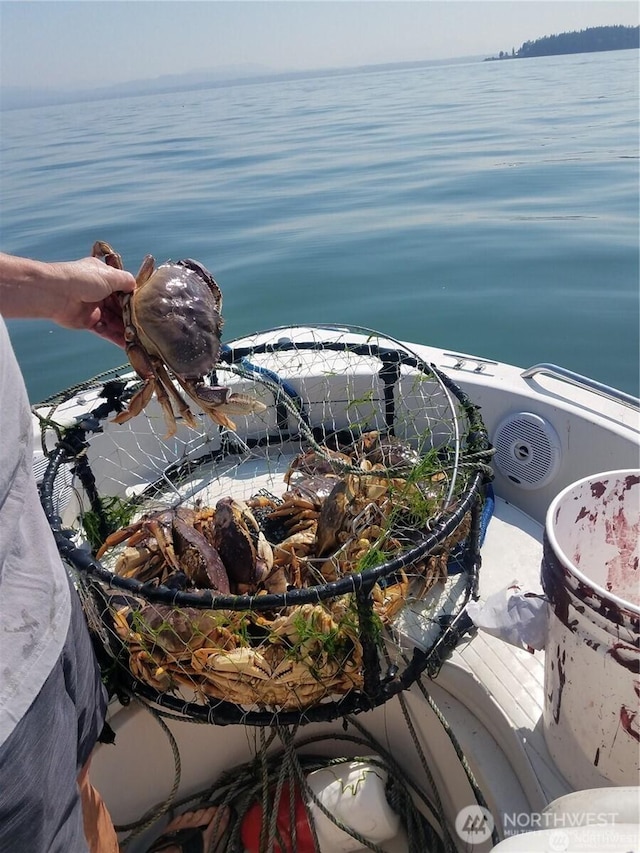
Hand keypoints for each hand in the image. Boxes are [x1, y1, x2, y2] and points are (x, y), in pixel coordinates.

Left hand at [0, 252, 135, 348]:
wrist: (57, 293)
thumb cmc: (82, 279)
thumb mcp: (110, 275)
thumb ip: (127, 281)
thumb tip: (135, 286)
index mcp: (104, 277)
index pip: (124, 289)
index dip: (134, 298)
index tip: (146, 307)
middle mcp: (100, 292)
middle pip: (120, 307)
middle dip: (132, 317)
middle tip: (146, 327)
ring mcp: (94, 308)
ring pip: (114, 321)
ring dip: (126, 329)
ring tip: (140, 339)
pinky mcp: (88, 322)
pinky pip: (105, 331)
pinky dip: (116, 337)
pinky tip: (127, 344)